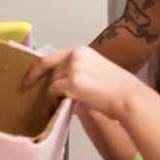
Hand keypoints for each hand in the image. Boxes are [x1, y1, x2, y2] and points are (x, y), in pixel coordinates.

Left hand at [23, 45, 140, 118]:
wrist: (129, 99)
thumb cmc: (118, 91)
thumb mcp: (96, 73)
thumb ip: (78, 75)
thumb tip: (62, 88)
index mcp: (82, 51)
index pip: (52, 57)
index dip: (38, 68)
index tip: (30, 78)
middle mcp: (76, 56)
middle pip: (51, 71)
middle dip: (45, 86)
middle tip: (44, 101)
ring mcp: (74, 68)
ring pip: (52, 82)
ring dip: (50, 97)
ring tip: (51, 108)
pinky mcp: (73, 82)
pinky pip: (53, 92)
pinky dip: (52, 101)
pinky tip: (54, 108)